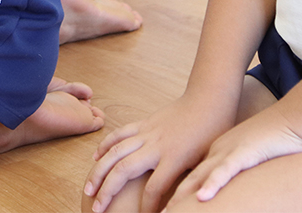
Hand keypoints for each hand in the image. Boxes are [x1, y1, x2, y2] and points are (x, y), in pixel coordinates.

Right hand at [84, 95, 235, 212]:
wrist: (208, 100)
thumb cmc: (212, 132)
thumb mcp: (207, 162)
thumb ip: (192, 182)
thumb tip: (186, 204)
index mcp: (174, 158)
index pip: (153, 189)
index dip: (146, 207)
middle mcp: (156, 145)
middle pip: (124, 170)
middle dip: (108, 192)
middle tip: (97, 210)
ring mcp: (147, 132)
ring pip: (115, 151)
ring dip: (99, 171)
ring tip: (89, 188)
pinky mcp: (144, 123)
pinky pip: (120, 134)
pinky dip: (106, 145)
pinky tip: (96, 157)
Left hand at [169, 110, 301, 204]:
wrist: (293, 117)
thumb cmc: (275, 139)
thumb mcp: (249, 157)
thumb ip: (236, 170)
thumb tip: (228, 188)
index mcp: (216, 153)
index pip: (190, 178)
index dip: (175, 196)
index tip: (161, 210)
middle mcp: (217, 152)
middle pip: (188, 180)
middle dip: (171, 200)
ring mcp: (229, 151)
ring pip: (200, 177)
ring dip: (183, 197)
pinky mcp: (245, 153)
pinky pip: (225, 171)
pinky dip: (213, 184)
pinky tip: (202, 197)